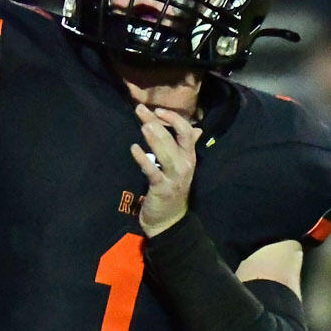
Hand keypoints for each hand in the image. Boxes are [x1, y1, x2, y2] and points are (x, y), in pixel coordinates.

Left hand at [130, 105, 202, 236]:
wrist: (168, 220)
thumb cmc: (171, 188)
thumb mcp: (180, 166)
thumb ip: (184, 146)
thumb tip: (197, 128)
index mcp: (189, 156)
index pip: (187, 131)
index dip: (174, 118)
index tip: (158, 110)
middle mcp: (185, 164)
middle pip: (173, 138)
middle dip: (157, 122)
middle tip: (140, 110)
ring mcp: (174, 177)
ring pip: (166, 152)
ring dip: (154, 137)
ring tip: (143, 124)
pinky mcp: (161, 188)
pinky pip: (152, 171)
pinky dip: (143, 159)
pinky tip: (133, 148)